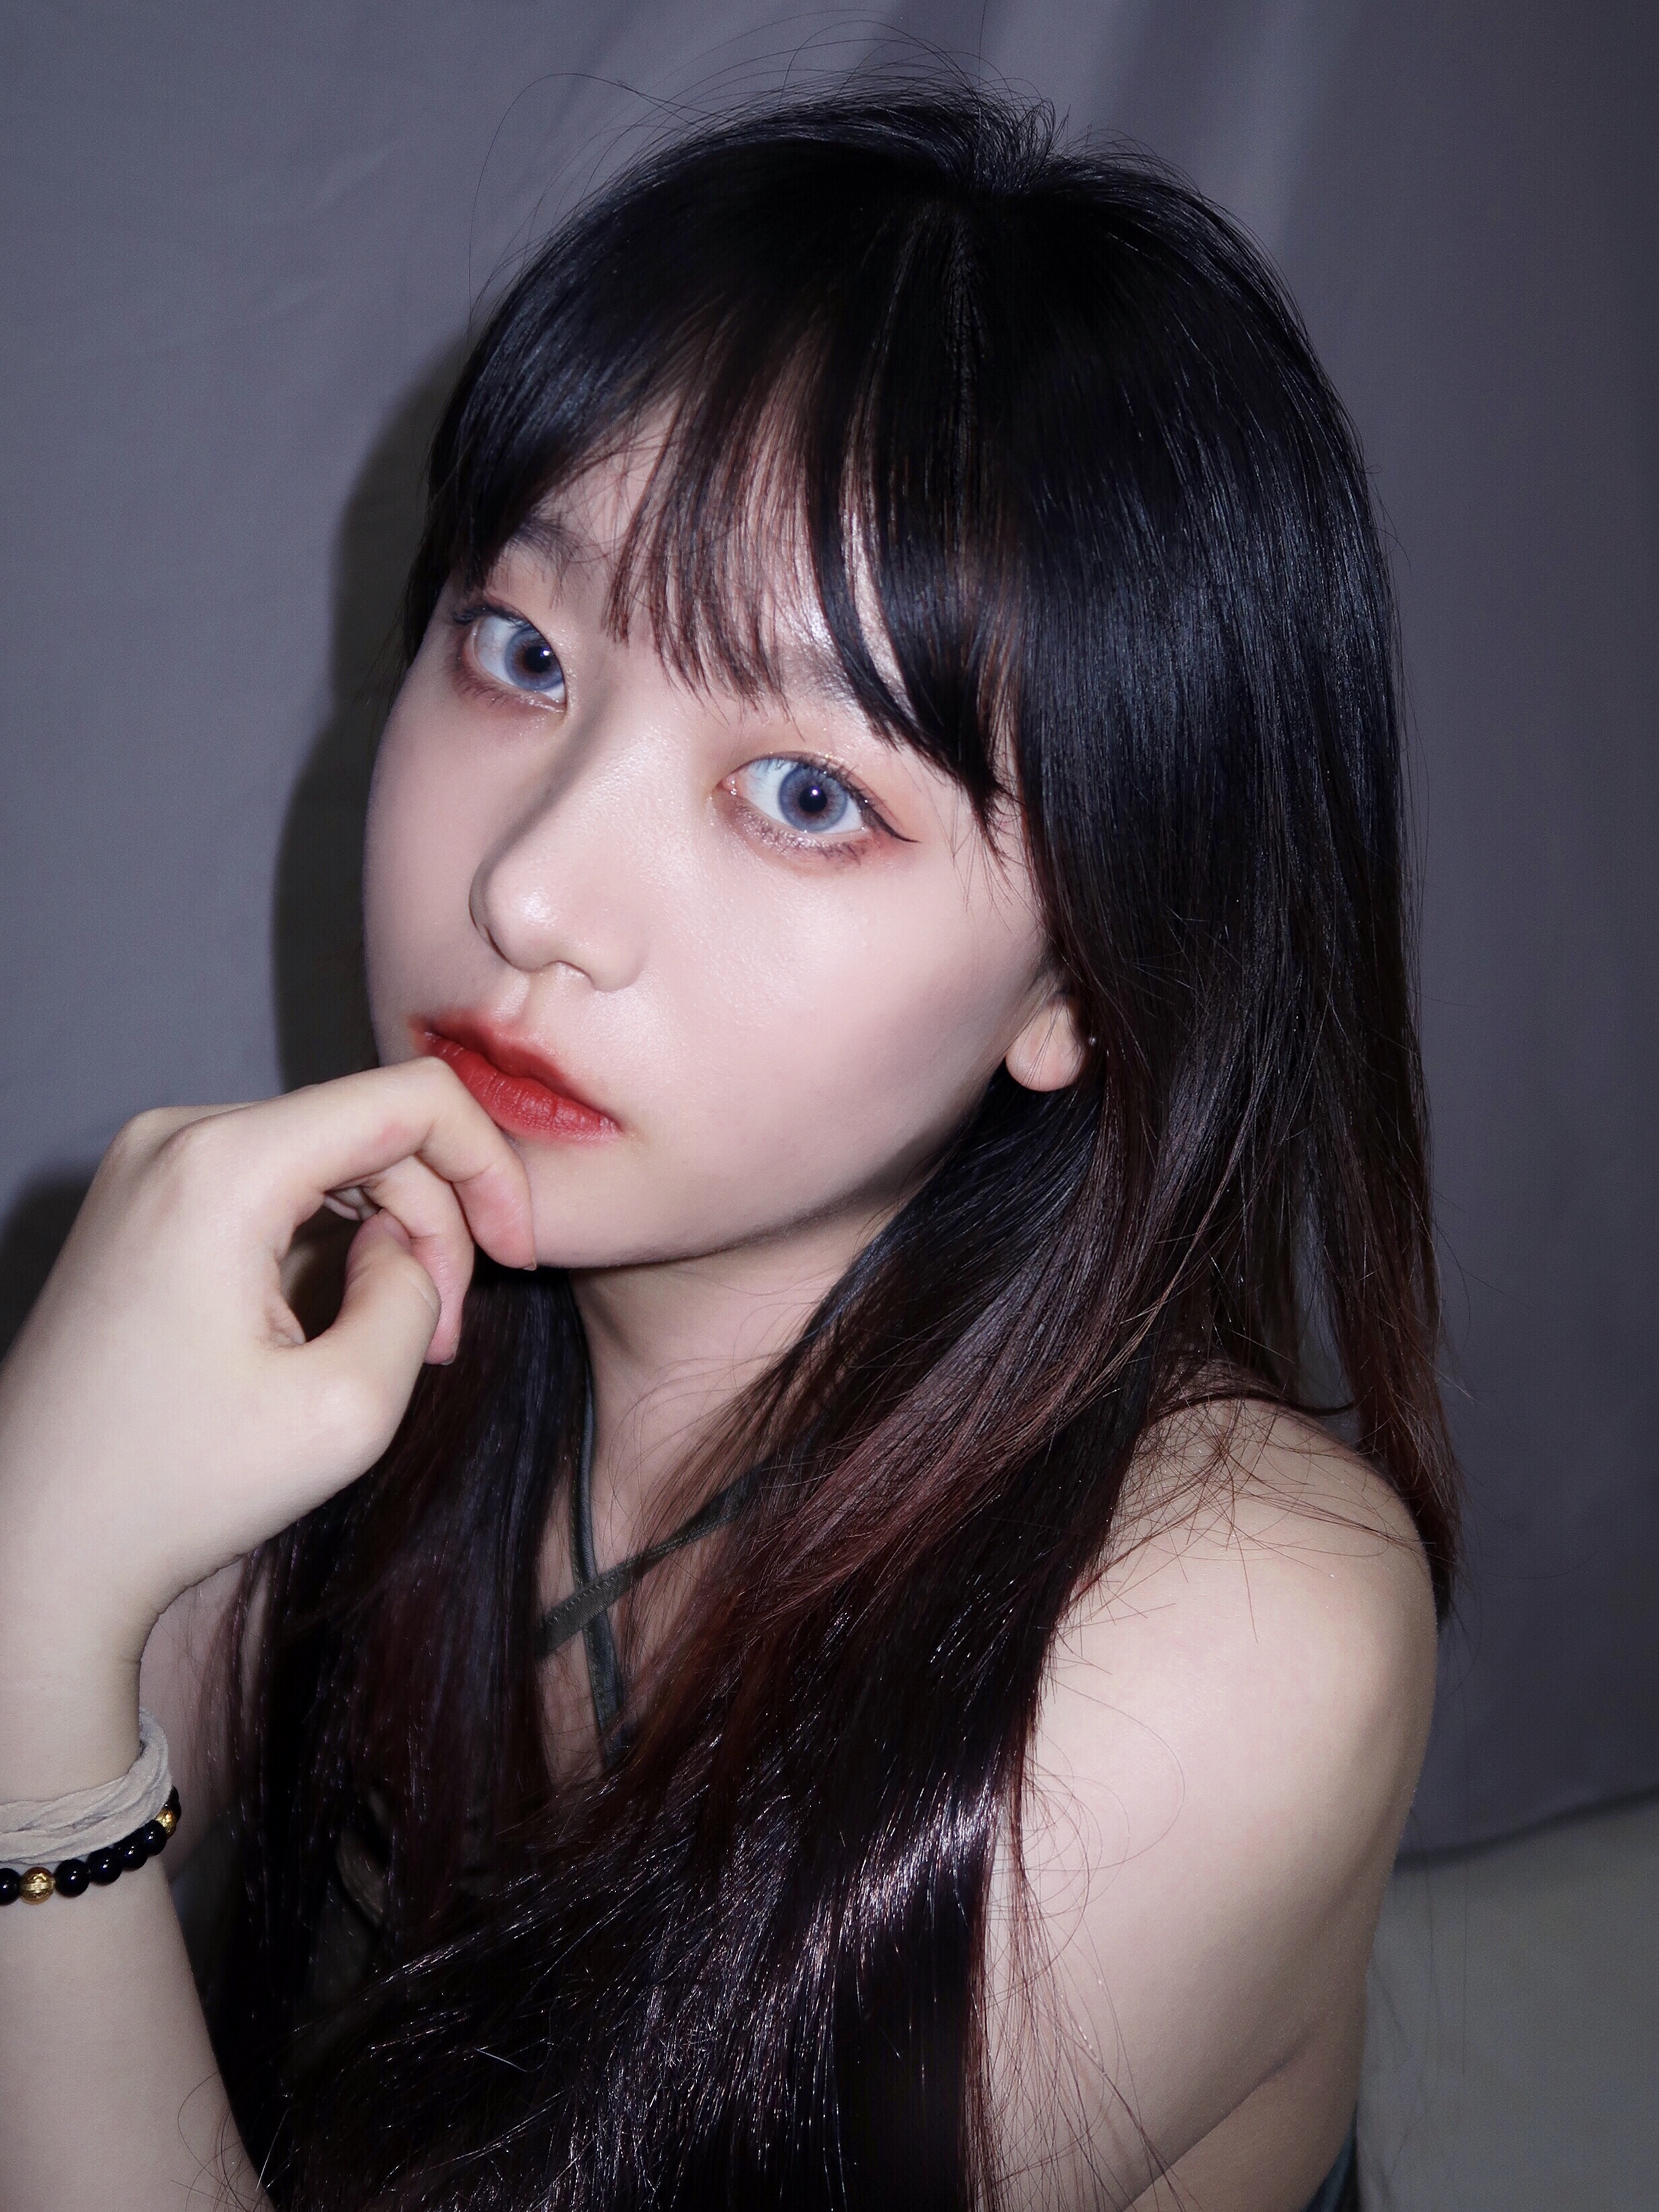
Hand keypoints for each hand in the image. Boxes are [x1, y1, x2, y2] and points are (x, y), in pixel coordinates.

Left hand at [0, 1062, 533, 1713]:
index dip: (492, 1167)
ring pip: (329, 1158)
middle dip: (434, 1227)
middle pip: (370, 1129)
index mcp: (223, 1167)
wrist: (33, 1545)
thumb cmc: (174, 1489)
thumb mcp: (349, 1408)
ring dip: (385, 1241)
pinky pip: (276, 1186)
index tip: (519, 1257)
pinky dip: (327, 1246)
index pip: (411, 1097)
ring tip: (392, 1348)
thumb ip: (414, 1296)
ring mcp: (151, 1166)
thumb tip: (409, 1246)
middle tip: (440, 1344)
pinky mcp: (143, 1201)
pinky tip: (331, 1331)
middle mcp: (177, 1137)